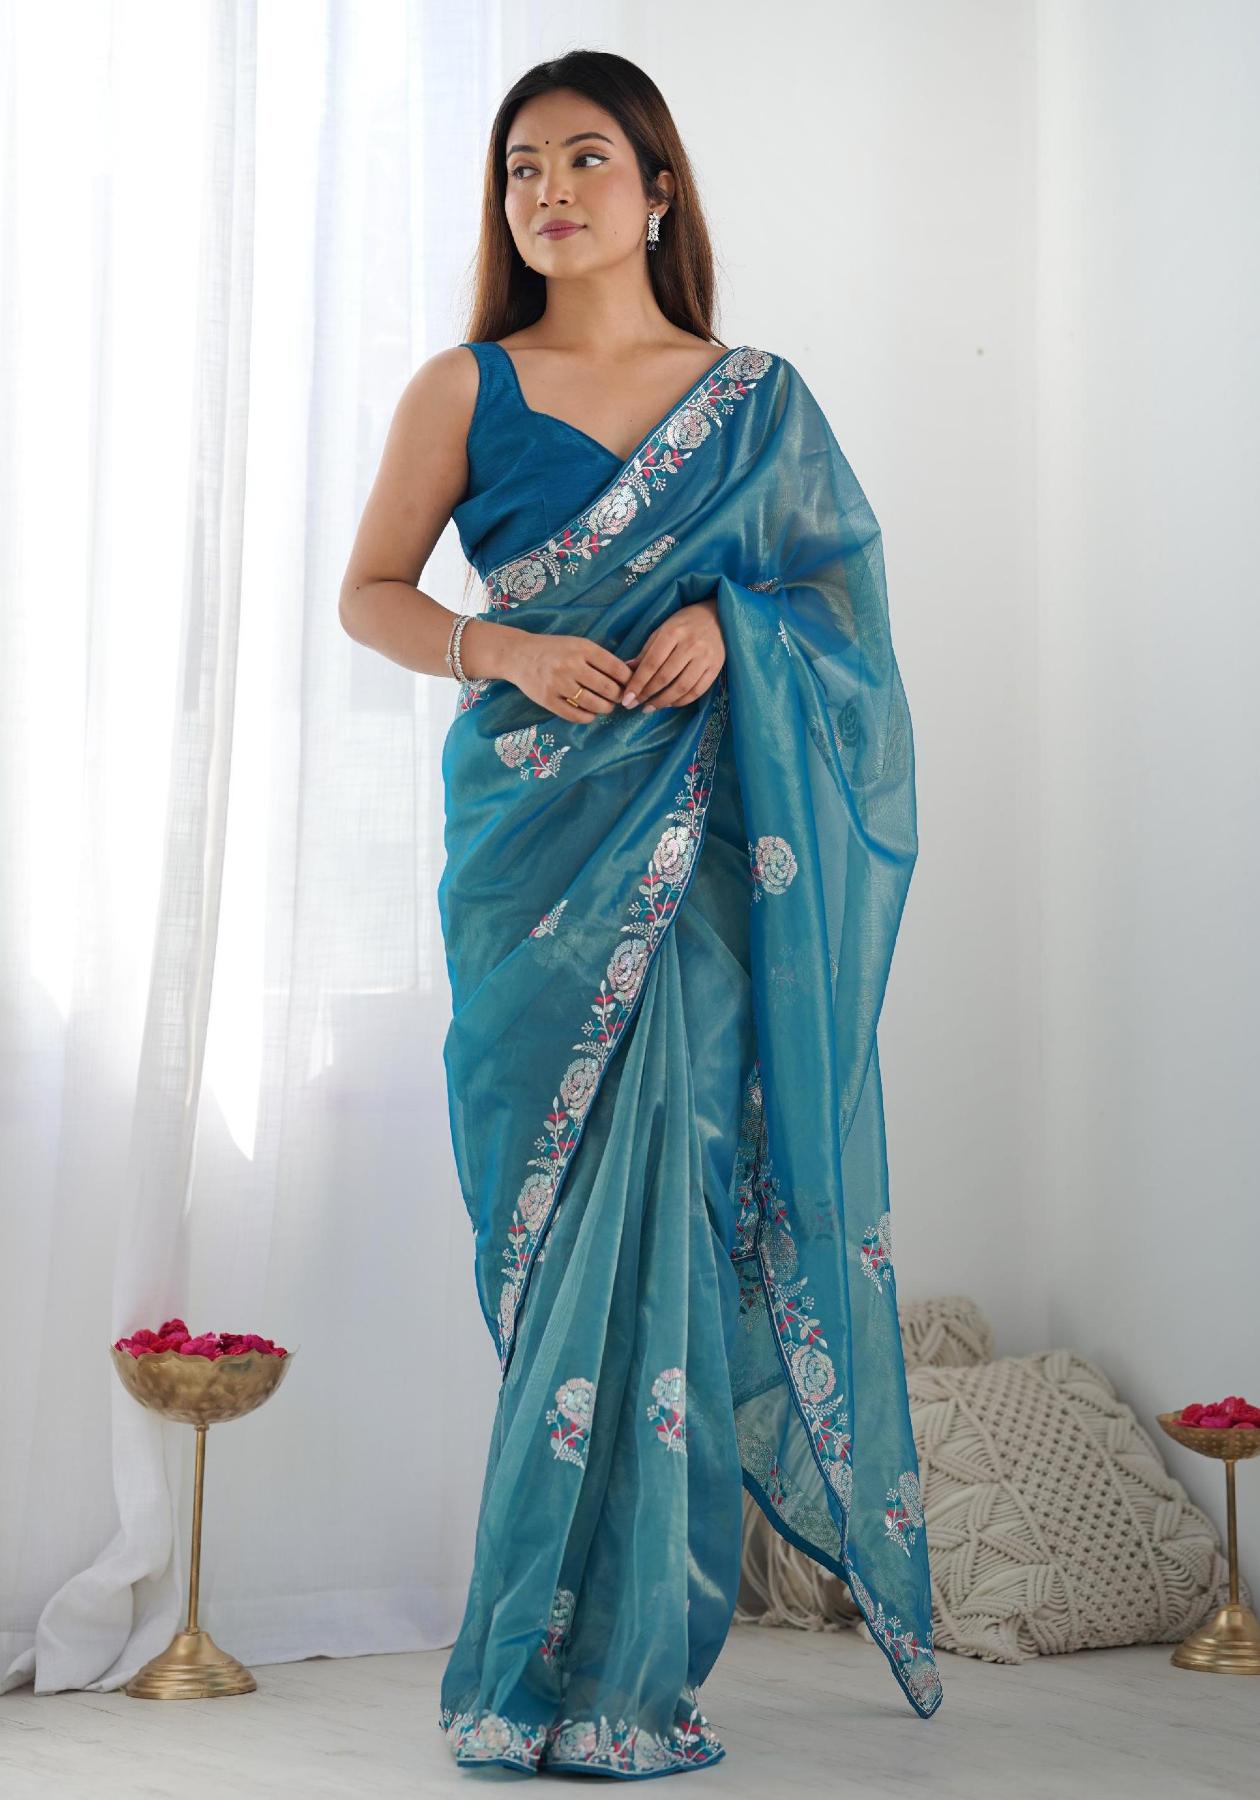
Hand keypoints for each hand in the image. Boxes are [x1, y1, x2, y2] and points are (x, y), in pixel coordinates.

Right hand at [495, 626, 634, 724]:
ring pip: (594, 704)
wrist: (518, 655)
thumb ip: (601, 658)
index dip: (629, 681)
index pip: (617, 668)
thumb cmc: (554, 650)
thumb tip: (630, 674)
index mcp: (583, 648)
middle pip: (608, 689)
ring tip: (606, 706)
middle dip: (619, 697)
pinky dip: (588, 717)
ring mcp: (558, 683)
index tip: (630, 686)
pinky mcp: (548, 699)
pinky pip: (576, 716)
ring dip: (606, 709)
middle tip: (619, 699)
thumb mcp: (578, 644)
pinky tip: (590, 713)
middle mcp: (571, 665)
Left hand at [620, 597, 724, 711]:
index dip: (638, 683)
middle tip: (635, 705)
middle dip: (647, 694)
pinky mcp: (716, 667)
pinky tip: (670, 703)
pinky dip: (682, 701)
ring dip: (664, 701)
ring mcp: (705, 657)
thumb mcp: (662, 630)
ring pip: (682, 687)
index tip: (626, 698)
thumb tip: (627, 671)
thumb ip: (646, 651)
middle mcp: (690, 645)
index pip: (651, 663)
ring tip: (650, 707)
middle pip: (665, 677)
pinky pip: (698, 691)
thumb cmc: (684, 624)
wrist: (717, 617)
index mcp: (672, 632)